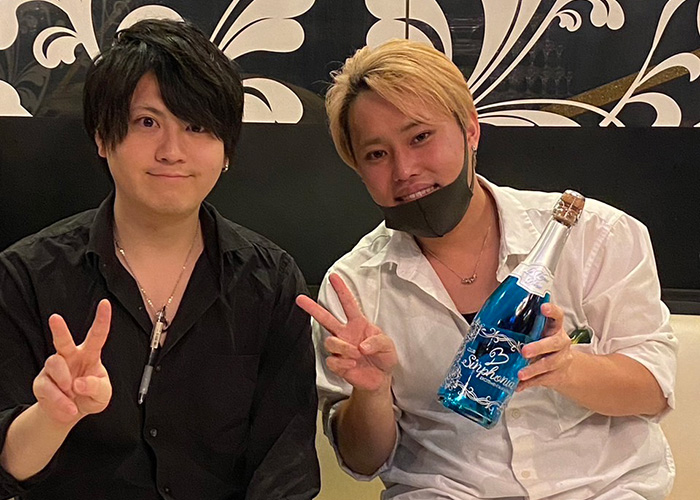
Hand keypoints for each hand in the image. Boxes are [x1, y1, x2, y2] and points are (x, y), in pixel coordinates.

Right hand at [33, 299, 112, 425]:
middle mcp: (71, 357)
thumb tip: (80, 383)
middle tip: (55, 318)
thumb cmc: (90, 397)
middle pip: (63, 341)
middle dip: (59, 329)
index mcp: (90, 355)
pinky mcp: (42, 382)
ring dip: (65, 383)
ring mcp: (54, 368)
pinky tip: (67, 406)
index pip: (98, 335)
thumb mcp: (103, 395)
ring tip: (72, 394)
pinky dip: (59, 401)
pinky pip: (47, 388)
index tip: (105, 303)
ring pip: (54, 364)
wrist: (70, 413)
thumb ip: (96, 387)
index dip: (102, 319)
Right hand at [296, 273, 396, 392]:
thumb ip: (378, 342)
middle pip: (325, 318)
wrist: (380, 379)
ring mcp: (340, 348)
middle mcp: (346, 334)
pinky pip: (332, 361)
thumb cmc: (383, 358)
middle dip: (312, 308)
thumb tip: (362, 344)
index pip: (348, 303)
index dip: (341, 290)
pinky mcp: (337, 363)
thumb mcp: (388, 346)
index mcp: (358, 324)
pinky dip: (343, 363)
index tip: (333, 277)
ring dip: (343, 348)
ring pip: (329, 342)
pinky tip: (352, 365)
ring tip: (356, 355)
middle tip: (300, 299)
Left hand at [516, 303, 573, 391]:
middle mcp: (560, 342)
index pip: (557, 316)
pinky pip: (543, 379)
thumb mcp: (536, 334)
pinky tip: (519, 385)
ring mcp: (561, 359)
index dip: (552, 311)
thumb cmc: (543, 344)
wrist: (563, 367)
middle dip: (538, 347)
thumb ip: (522, 329)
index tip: (543, 308)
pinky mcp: (557, 375)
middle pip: (553, 343)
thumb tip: (490, 326)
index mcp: (554, 327)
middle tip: (524, 351)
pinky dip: (530, 383)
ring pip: (549, 364)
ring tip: (520, 374)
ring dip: (533, 370)